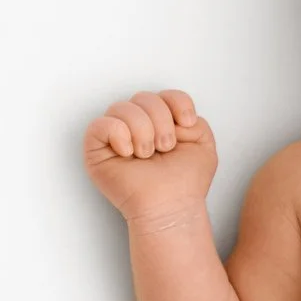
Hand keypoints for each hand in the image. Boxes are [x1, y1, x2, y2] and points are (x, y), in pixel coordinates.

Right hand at [82, 89, 217, 222]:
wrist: (172, 206)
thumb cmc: (186, 181)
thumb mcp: (203, 141)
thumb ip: (193, 118)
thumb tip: (172, 112)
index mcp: (160, 121)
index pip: (164, 94)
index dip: (177, 103)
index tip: (186, 123)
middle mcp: (137, 125)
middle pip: (143, 97)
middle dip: (161, 121)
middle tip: (165, 148)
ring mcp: (116, 136)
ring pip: (121, 107)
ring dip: (142, 131)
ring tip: (147, 154)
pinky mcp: (97, 150)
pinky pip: (100, 124)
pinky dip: (118, 134)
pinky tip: (129, 153)